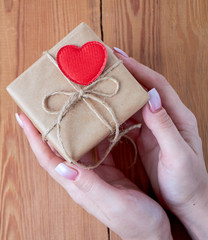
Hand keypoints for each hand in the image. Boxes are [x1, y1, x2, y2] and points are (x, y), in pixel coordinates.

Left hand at [15, 113, 171, 239]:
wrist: (152, 235)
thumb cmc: (135, 223)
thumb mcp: (112, 202)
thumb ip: (88, 185)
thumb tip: (62, 166)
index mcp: (77, 185)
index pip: (47, 158)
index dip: (33, 138)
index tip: (22, 117)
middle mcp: (80, 178)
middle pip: (55, 150)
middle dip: (45, 129)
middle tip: (40, 107)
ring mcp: (93, 175)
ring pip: (74, 147)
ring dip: (67, 129)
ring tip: (65, 108)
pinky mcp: (107, 172)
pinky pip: (95, 149)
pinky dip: (93, 134)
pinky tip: (96, 122)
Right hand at [113, 47, 207, 238]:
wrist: (189, 205)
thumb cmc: (188, 183)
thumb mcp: (177, 155)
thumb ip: (164, 126)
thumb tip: (149, 97)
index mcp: (178, 117)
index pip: (156, 85)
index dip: (138, 69)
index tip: (118, 57)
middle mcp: (166, 118)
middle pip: (143, 89)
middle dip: (124, 74)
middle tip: (103, 64)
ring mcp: (154, 128)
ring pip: (133, 102)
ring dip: (117, 92)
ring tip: (98, 82)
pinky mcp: (145, 138)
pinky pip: (128, 119)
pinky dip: (115, 110)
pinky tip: (102, 108)